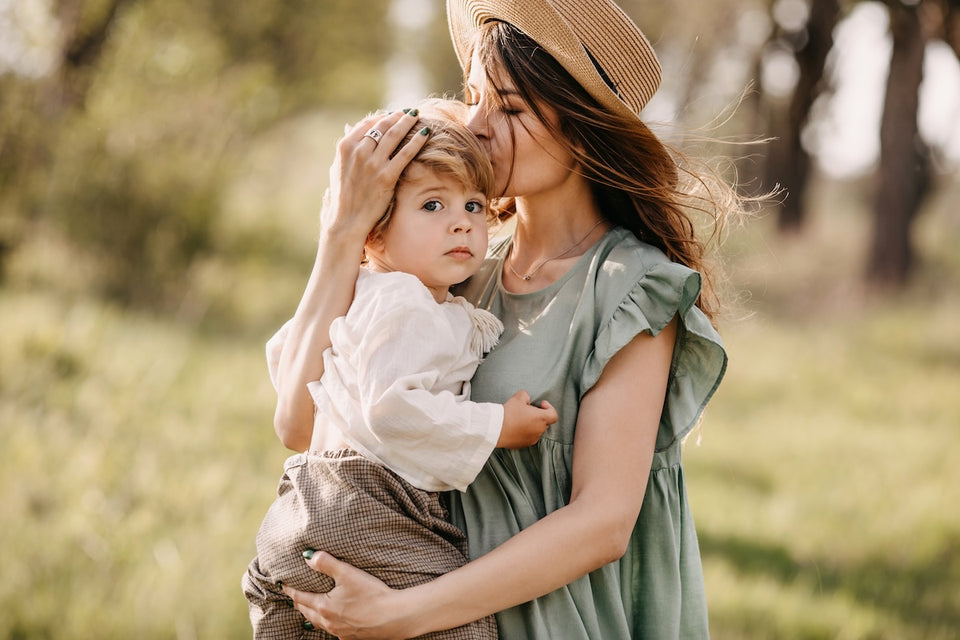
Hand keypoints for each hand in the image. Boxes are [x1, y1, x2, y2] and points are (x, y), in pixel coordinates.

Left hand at [282, 551, 411, 639]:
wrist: (394, 618)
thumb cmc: (372, 595)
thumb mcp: (348, 573)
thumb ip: (326, 563)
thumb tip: (308, 556)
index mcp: (324, 606)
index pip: (300, 597)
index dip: (291, 589)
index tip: (283, 584)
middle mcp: (328, 622)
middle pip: (306, 612)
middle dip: (299, 603)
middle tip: (294, 595)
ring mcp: (340, 632)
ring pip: (318, 623)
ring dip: (311, 614)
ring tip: (308, 609)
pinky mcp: (352, 637)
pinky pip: (333, 631)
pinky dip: (327, 623)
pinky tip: (333, 621)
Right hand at [321, 109, 428, 243]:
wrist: (348, 220)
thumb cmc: (344, 196)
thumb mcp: (338, 168)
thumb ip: (347, 149)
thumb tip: (352, 128)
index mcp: (345, 147)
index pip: (367, 124)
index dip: (382, 117)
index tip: (393, 115)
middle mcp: (359, 152)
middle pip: (382, 125)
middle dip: (398, 116)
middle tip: (409, 112)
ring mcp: (373, 164)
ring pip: (395, 134)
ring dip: (408, 122)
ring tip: (417, 116)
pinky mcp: (387, 176)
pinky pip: (406, 153)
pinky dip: (417, 140)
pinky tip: (426, 133)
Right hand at [498, 390, 557, 447]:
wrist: (496, 429)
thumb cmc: (509, 413)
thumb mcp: (518, 397)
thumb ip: (526, 396)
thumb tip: (527, 400)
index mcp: (541, 419)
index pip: (554, 415)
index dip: (549, 408)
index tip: (541, 404)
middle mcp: (539, 430)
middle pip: (545, 422)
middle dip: (538, 415)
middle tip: (527, 410)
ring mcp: (532, 439)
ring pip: (536, 430)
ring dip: (531, 424)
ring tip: (519, 419)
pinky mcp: (523, 445)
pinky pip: (528, 437)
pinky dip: (525, 432)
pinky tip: (515, 427)